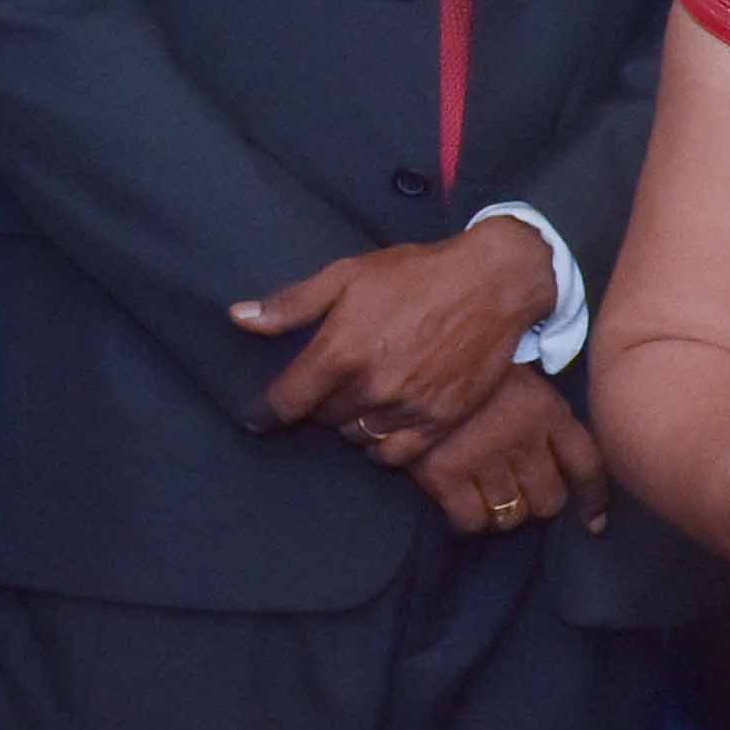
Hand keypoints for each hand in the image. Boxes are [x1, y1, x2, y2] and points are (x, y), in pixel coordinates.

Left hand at [232, 222, 554, 449]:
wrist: (491, 283)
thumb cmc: (416, 274)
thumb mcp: (347, 275)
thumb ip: (291, 303)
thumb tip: (239, 318)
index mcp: (341, 351)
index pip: (287, 402)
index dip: (264, 413)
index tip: (256, 418)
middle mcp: (371, 387)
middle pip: (323, 419)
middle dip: (319, 404)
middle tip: (330, 385)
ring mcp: (407, 409)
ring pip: (356, 438)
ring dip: (350, 423)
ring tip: (360, 398)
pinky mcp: (439, 422)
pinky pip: (394, 455)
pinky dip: (381, 445)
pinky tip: (382, 424)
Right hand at [404, 365, 605, 542]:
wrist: (411, 356)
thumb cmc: (467, 368)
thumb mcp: (518, 377)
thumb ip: (544, 413)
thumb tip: (567, 461)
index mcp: (545, 408)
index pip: (586, 465)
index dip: (592, 499)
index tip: (593, 522)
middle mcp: (521, 437)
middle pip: (549, 501)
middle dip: (536, 502)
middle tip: (516, 491)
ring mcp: (483, 457)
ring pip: (511, 516)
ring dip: (501, 513)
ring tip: (486, 494)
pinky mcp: (444, 473)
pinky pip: (471, 522)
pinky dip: (468, 521)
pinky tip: (459, 504)